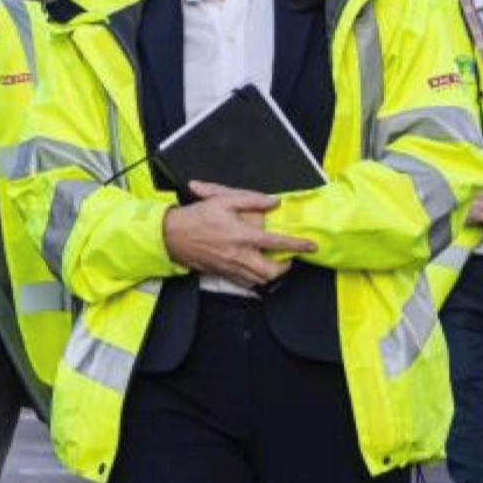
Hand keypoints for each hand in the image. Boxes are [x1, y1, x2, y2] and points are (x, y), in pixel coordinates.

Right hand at [160, 182, 316, 288]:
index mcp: (241, 235)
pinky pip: (246, 284)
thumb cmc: (197, 216)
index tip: (310, 245)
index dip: (296, 244)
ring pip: (260, 280)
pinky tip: (255, 269)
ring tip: (274, 263)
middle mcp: (239, 254)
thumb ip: (251, 199)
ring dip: (271, 273)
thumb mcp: (223, 200)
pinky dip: (256, 279)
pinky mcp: (224, 273)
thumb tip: (273, 201)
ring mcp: (231, 267)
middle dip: (285, 268)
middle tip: (288, 259)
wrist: (172, 235)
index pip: (276, 241)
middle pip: (270, 271)